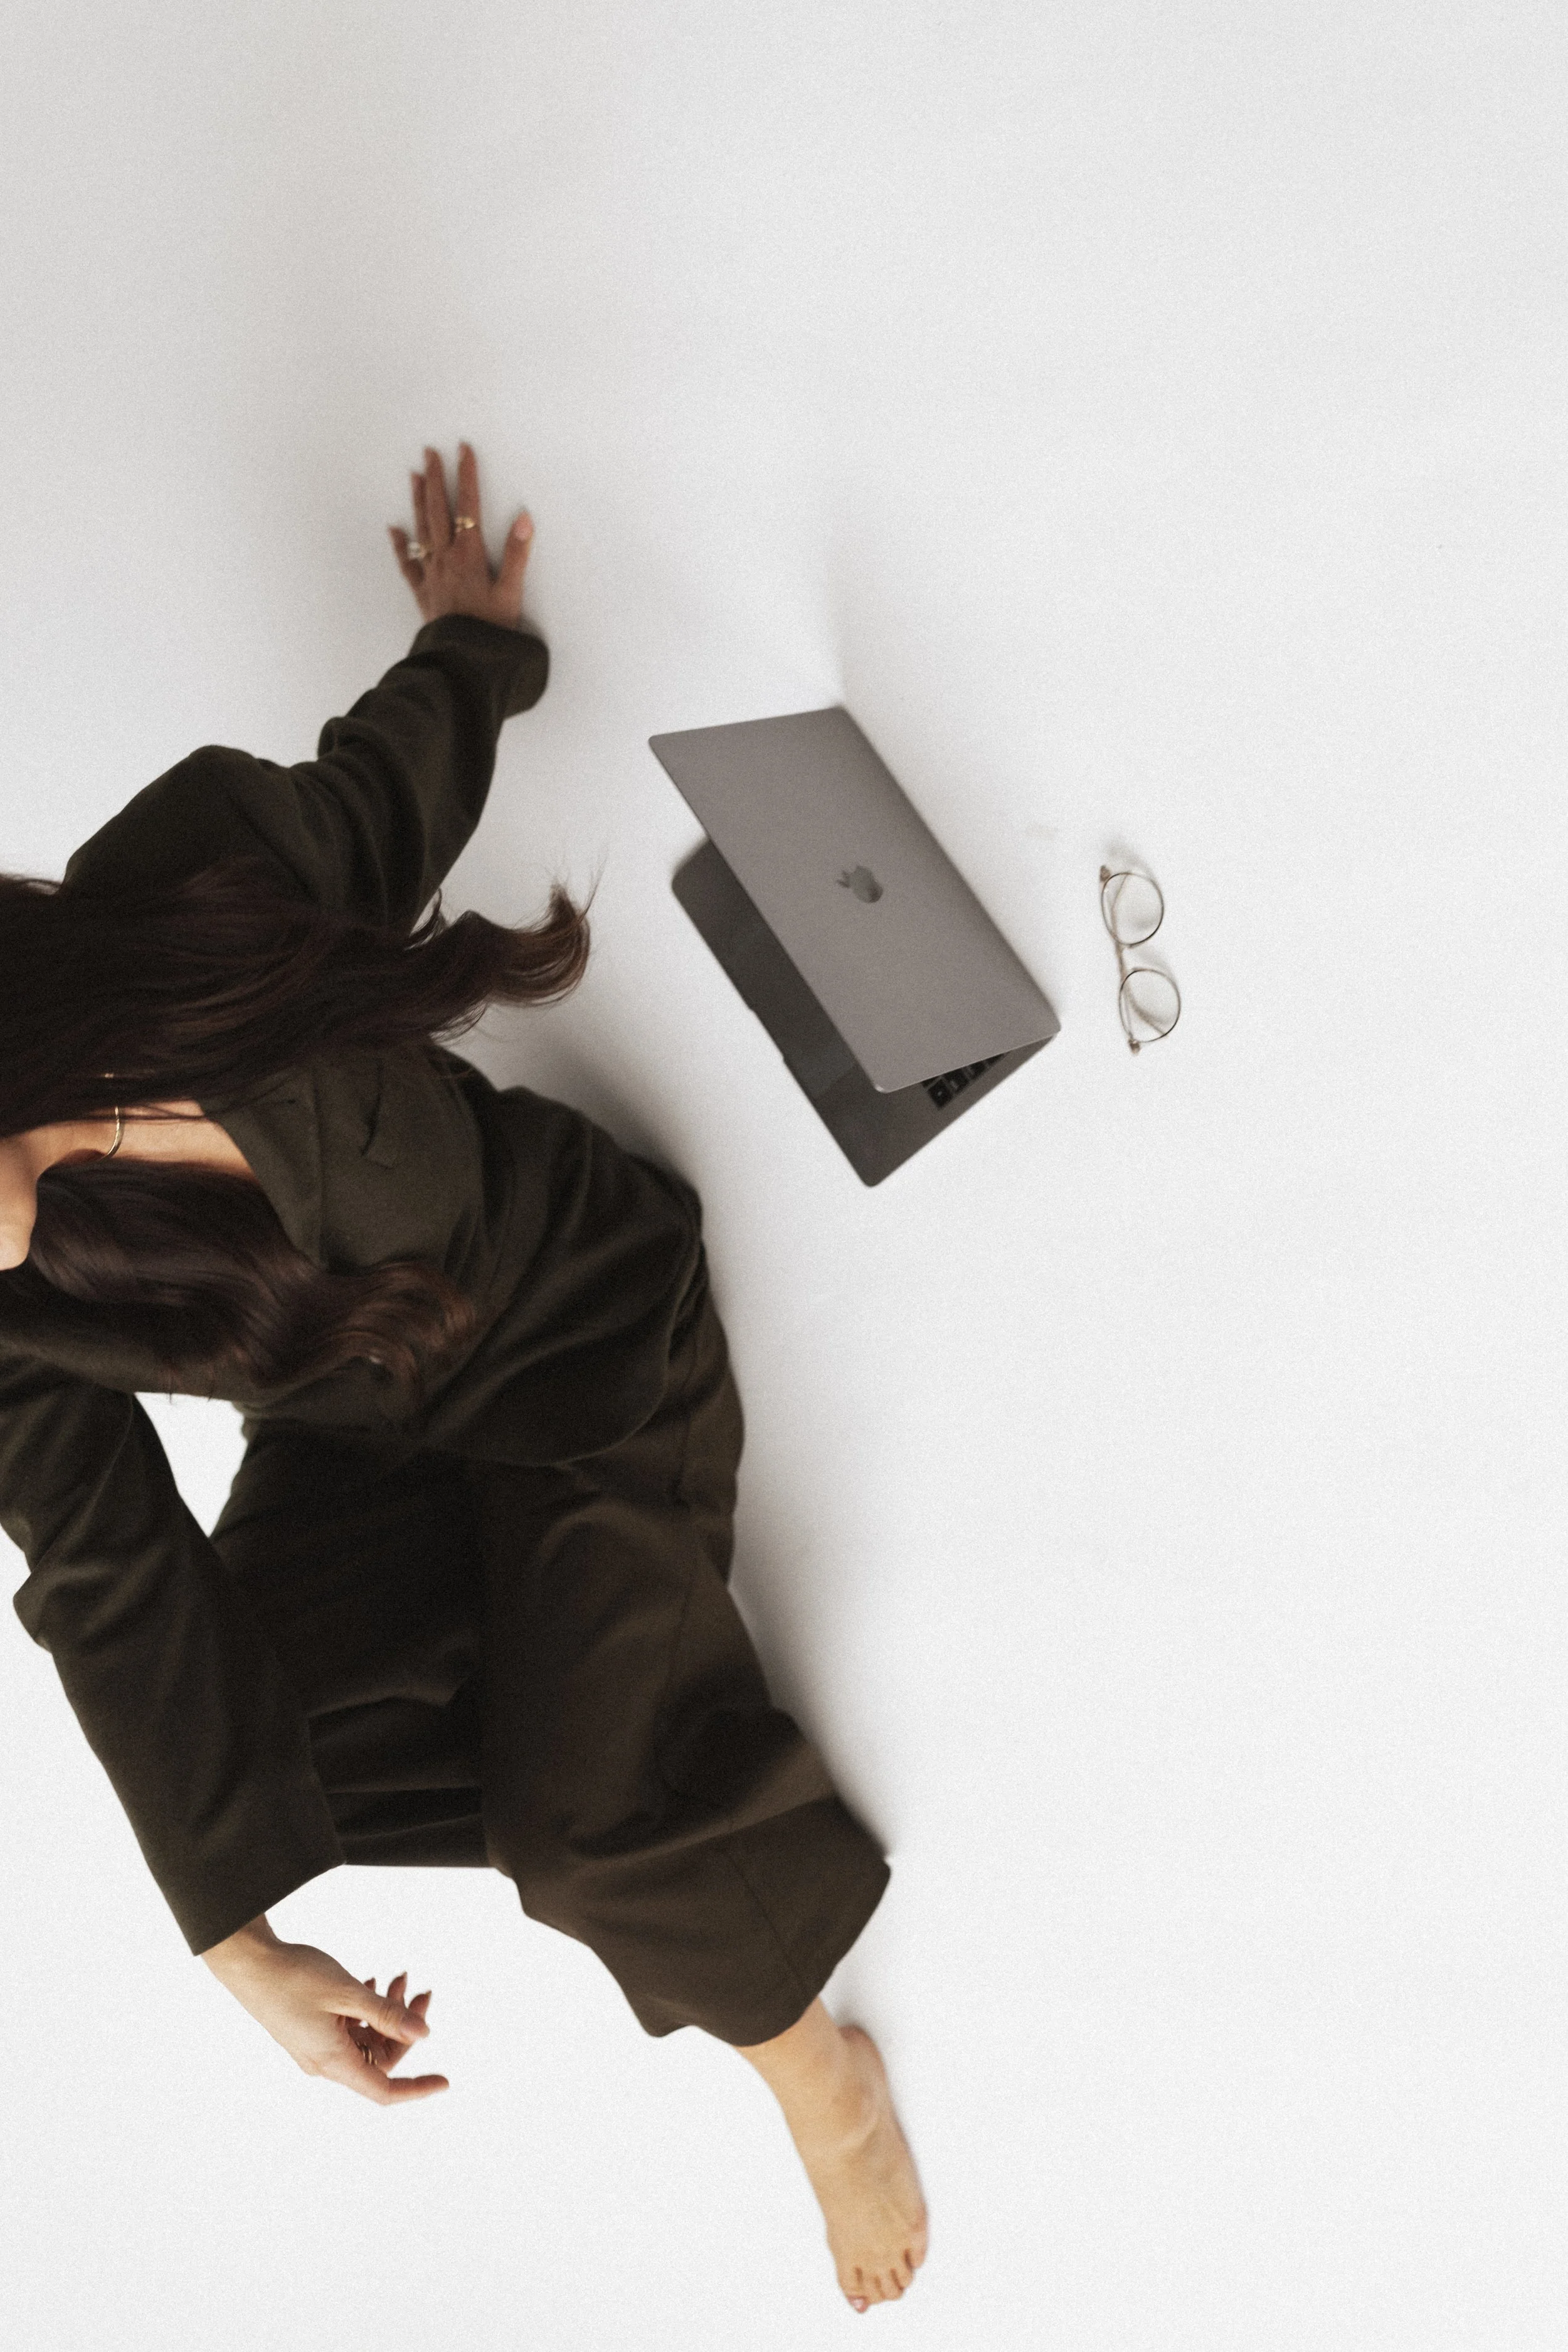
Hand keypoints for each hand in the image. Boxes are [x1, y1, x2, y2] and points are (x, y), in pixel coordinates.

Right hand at [203, 1917, 447, 2105]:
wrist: (249, 1962)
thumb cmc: (293, 1976)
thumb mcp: (347, 1992)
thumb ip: (387, 2016)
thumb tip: (423, 2035)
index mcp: (333, 2061)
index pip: (383, 2090)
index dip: (416, 2088)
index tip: (444, 2081)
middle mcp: (324, 2062)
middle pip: (379, 2058)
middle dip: (404, 2027)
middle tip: (420, 1990)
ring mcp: (316, 2047)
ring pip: (366, 2040)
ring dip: (386, 2013)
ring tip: (398, 1978)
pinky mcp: (311, 2031)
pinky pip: (349, 2031)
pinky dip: (366, 2010)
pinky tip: (372, 1984)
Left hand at [389, 441, 533, 629]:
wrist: (465, 658)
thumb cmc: (491, 629)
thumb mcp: (511, 592)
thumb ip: (516, 554)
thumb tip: (523, 519)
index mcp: (469, 554)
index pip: (467, 505)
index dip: (466, 475)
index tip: (463, 450)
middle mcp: (446, 558)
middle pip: (437, 510)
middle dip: (434, 478)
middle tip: (430, 452)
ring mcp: (431, 573)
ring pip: (421, 529)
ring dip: (417, 500)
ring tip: (414, 475)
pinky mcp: (423, 591)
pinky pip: (407, 563)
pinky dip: (400, 544)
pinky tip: (394, 530)